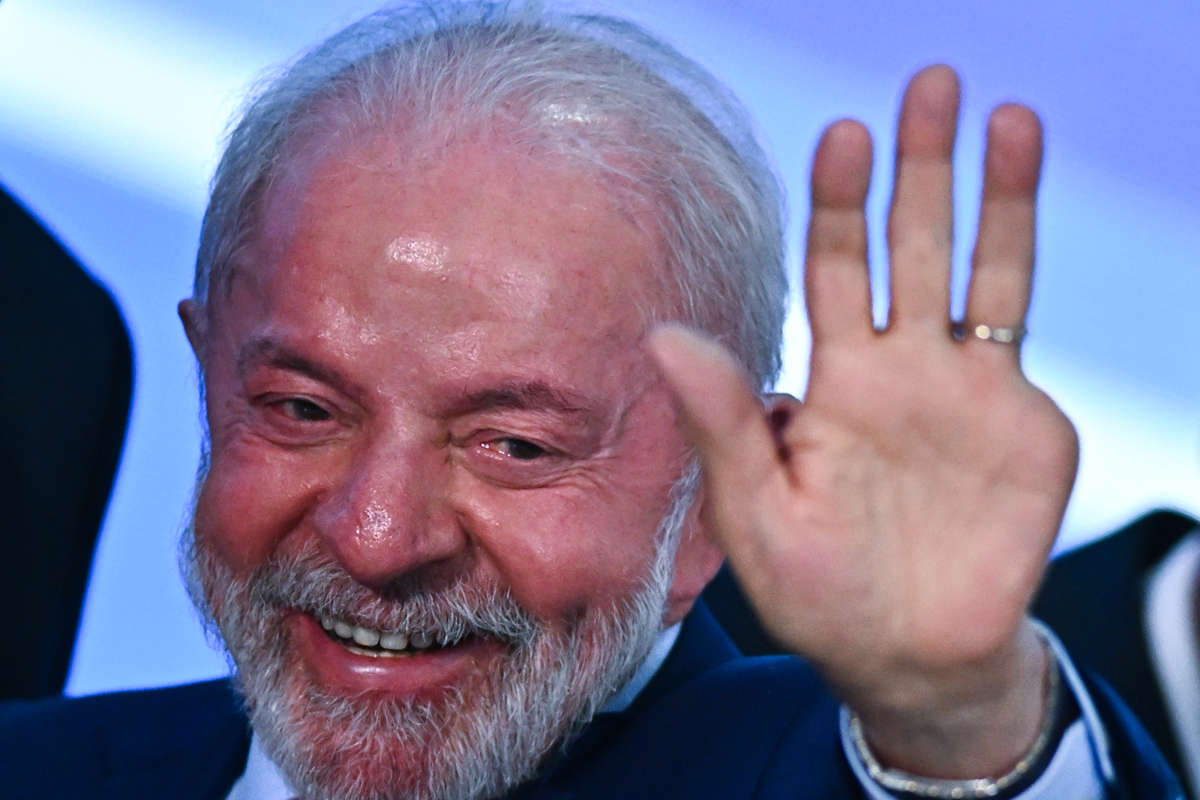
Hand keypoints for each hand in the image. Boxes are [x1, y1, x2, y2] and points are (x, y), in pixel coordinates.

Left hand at [650, 65, 1077, 778]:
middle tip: (927, 83)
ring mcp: (964, 389)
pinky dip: (1020, 267)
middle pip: (909, 247)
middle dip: (918, 169)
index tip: (840, 136)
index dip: (838, 205)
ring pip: (979, 271)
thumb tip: (661, 333)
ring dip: (992, 194)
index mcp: (833, 383)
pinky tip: (1016, 205)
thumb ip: (719, 423)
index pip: (833, 271)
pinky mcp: (1021, 421)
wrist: (908, 657)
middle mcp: (898, 368)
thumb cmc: (819, 592)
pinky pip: (1017, 337)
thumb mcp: (754, 512)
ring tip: (1007, 116)